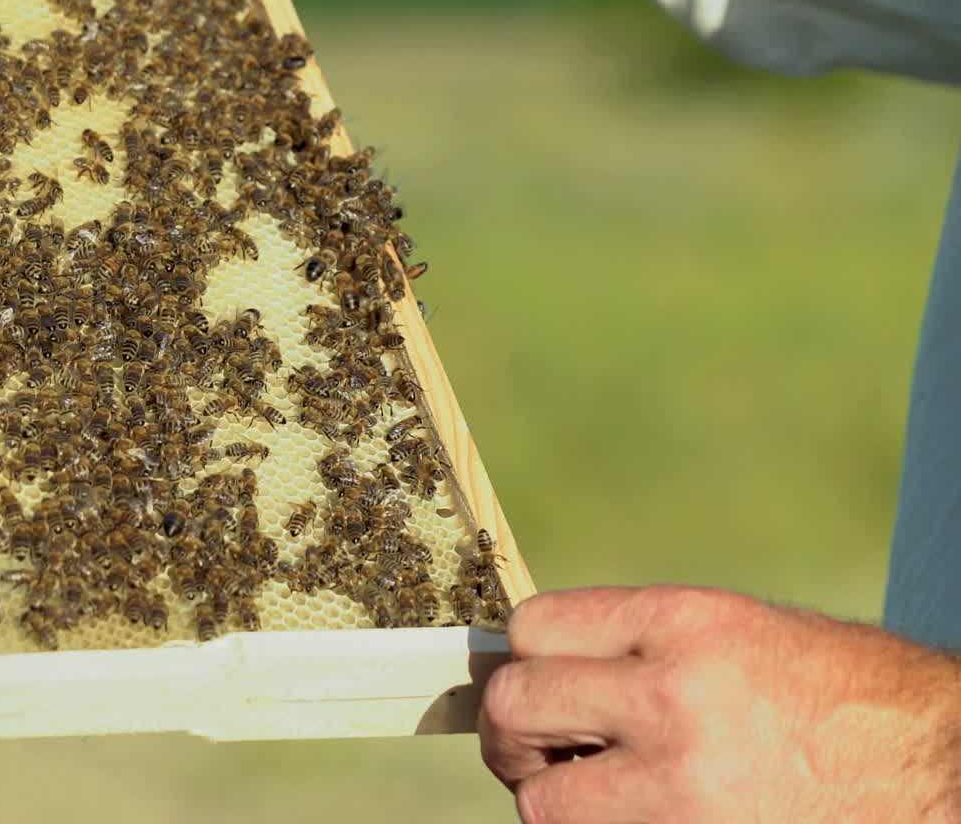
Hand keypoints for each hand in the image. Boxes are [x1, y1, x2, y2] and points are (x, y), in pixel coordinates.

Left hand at [480, 584, 960, 821]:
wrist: (942, 775)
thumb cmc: (843, 696)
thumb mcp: (738, 633)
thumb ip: (642, 644)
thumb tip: (557, 668)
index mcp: (683, 623)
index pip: (534, 628)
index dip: (523, 659)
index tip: (537, 681)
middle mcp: (673, 699)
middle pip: (516, 709)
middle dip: (512, 734)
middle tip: (532, 750)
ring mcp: (682, 791)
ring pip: (544, 809)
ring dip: (552, 805)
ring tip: (588, 798)